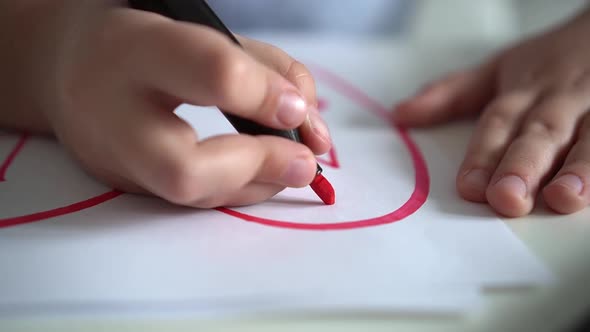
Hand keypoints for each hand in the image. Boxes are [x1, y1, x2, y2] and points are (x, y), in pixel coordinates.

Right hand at [1, 2, 330, 207]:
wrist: (61, 64)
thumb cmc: (140, 36)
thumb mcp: (198, 25)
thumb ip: (260, 66)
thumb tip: (307, 118)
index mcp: (133, 48)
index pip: (210, 75)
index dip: (265, 97)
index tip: (297, 108)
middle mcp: (115, 114)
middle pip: (185, 169)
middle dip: (259, 168)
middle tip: (305, 162)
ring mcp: (115, 159)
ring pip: (191, 196)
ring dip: (260, 184)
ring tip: (294, 165)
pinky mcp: (125, 184)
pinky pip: (190, 199)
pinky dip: (239, 189)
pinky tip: (264, 170)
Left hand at [394, 10, 589, 216]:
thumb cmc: (550, 61)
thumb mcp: (498, 70)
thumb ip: (452, 95)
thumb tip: (400, 114)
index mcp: (523, 92)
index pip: (498, 124)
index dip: (483, 155)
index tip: (468, 187)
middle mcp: (559, 103)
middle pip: (539, 135)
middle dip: (522, 166)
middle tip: (506, 198)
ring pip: (589, 139)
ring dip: (578, 169)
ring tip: (563, 198)